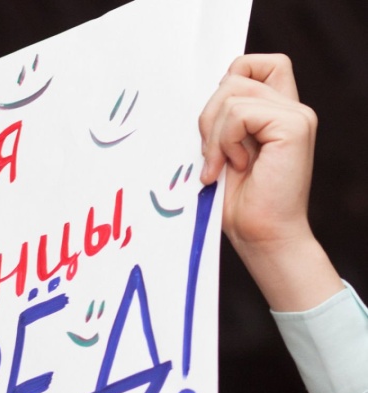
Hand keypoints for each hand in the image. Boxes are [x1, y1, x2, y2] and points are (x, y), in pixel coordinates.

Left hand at [199, 54, 341, 310]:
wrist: (261, 235)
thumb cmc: (238, 202)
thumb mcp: (221, 151)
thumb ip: (220, 120)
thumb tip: (190, 95)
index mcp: (275, 112)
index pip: (252, 64)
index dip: (228, 81)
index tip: (214, 126)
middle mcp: (291, 108)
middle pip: (235, 75)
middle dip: (209, 114)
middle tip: (211, 154)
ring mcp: (296, 116)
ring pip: (233, 93)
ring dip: (214, 134)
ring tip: (220, 165)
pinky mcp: (294, 127)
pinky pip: (240, 113)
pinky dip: (225, 141)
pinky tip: (235, 166)